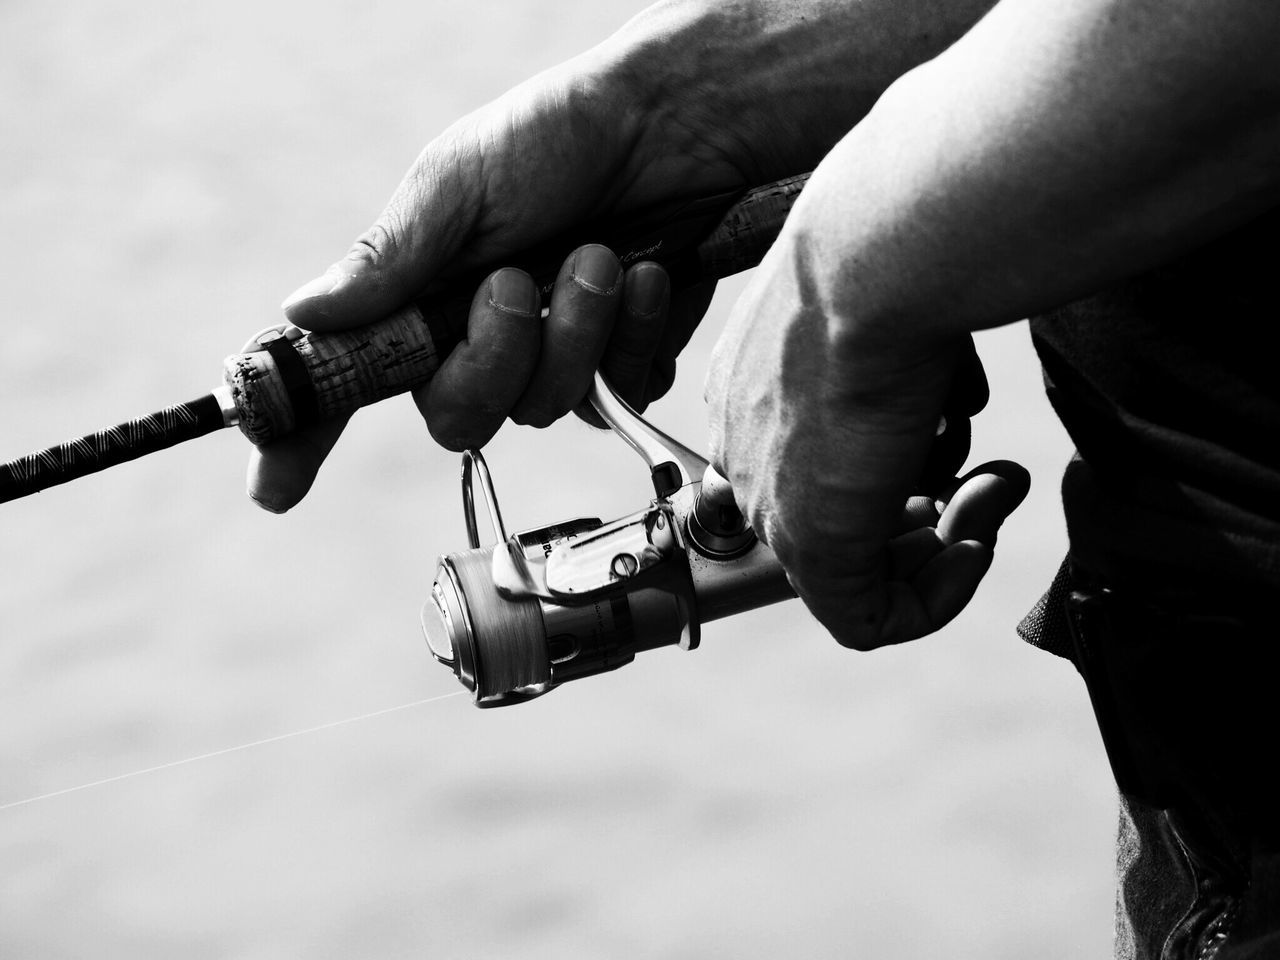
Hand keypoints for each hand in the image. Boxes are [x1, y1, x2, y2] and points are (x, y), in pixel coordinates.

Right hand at [244, 0, 998, 511]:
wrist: (679, 127)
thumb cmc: (561, 136)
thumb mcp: (461, 182)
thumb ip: (389, 258)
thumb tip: (301, 315)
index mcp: (423, 292)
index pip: (348, 379)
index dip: (305, 436)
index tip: (273, 486)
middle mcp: (480, 335)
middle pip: (456, 417)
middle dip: (495, 356)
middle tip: (522, 281)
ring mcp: (555, 354)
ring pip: (544, 408)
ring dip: (578, 331)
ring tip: (604, 257)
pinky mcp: (624, 359)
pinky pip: (619, 392)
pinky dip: (638, 334)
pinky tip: (654, 277)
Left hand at [705, 229, 1027, 649]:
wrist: (880, 257)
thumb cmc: (890, 250)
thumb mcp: (885, 295)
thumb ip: (889, 349)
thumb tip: (939, 377)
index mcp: (752, 386)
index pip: (805, 459)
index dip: (886, 463)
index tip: (944, 437)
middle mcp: (750, 445)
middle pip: (831, 513)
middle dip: (922, 505)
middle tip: (979, 476)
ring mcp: (775, 499)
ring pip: (853, 564)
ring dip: (944, 537)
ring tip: (990, 483)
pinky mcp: (814, 544)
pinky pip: (866, 620)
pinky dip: (932, 601)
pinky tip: (972, 548)